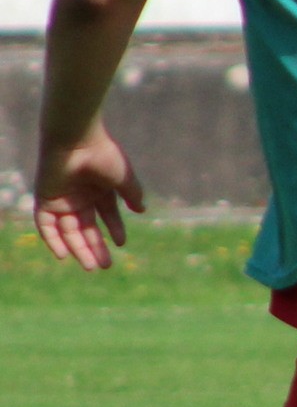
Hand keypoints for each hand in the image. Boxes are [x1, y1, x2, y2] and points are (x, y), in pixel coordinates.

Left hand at [31, 126, 143, 269]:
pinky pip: (46, 225)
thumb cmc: (103, 155)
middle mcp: (80, 197)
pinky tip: (64, 255)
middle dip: (95, 247)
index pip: (107, 216)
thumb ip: (133, 194)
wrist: (76, 141)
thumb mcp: (124, 178)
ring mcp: (62, 200)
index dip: (114, 230)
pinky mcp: (45, 200)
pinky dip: (53, 240)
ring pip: (68, 231)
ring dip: (78, 249)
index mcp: (99, 190)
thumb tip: (142, 210)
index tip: (121, 244)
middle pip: (87, 228)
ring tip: (89, 266)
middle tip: (105, 266)